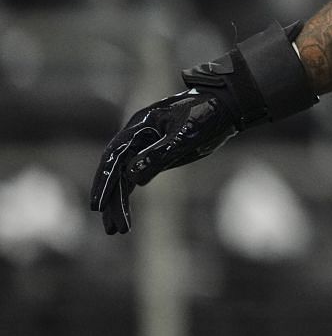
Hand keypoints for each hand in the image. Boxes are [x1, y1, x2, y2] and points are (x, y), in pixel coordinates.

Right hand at [91, 23, 316, 234]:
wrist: (228, 105)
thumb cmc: (208, 114)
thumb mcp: (186, 135)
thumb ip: (159, 155)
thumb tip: (131, 177)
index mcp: (140, 126)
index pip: (114, 157)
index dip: (104, 182)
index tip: (98, 206)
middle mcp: (137, 136)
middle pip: (116, 171)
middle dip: (111, 200)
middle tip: (112, 228)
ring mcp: (145, 145)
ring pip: (125, 177)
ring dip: (120, 202)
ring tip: (118, 230)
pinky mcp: (156, 154)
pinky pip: (137, 176)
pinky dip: (131, 195)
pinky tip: (126, 217)